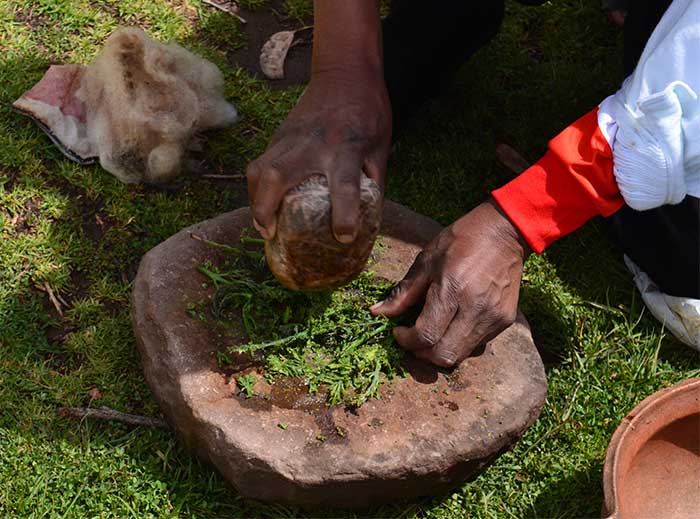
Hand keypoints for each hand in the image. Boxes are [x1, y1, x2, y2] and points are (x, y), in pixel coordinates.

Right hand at [248, 65, 391, 246]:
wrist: (346, 73)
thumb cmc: (369, 114)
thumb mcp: (381, 148)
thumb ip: (373, 182)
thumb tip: (368, 220)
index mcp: (348, 149)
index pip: (346, 185)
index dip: (346, 213)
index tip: (344, 237)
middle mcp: (314, 144)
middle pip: (279, 175)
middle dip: (267, 207)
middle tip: (270, 232)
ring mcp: (291, 137)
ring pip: (261, 168)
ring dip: (255, 199)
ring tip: (262, 225)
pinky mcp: (280, 134)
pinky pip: (260, 162)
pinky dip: (257, 185)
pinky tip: (261, 202)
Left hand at [371, 199, 529, 366]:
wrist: (504, 232)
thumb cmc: (460, 241)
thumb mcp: (426, 260)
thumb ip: (403, 292)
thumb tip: (376, 312)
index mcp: (452, 290)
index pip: (426, 335)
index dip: (406, 341)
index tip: (398, 331)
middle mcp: (475, 309)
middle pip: (444, 355)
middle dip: (422, 353)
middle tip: (412, 339)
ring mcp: (493, 318)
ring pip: (461, 355)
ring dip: (440, 350)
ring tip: (431, 332)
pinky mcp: (505, 321)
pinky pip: (477, 345)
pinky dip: (459, 343)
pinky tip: (452, 324)